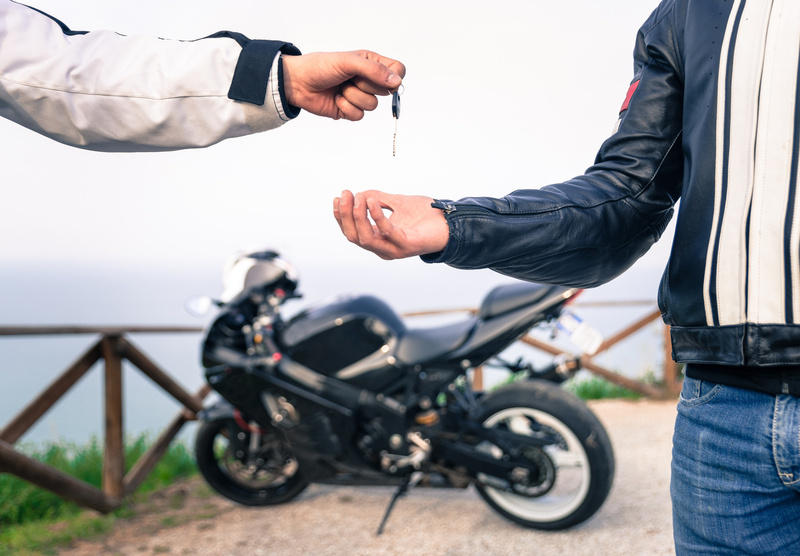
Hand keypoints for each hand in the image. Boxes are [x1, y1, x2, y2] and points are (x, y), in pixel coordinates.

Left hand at [282, 51, 404, 120]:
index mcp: (371, 63)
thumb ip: (374, 71)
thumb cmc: (320, 66)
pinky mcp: (350, 110)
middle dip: (367, 86)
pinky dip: (346, 108)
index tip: (384, 79)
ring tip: (340, 88)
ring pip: (372, 105)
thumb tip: (397, 82)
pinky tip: (335, 99)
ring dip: (353, 97)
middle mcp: (368, 79)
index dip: (394, 77)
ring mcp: (359, 95)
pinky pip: (359, 115)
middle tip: (350, 78)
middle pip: (386, 90)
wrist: (298, 83)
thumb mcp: (349, 63)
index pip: (397, 70)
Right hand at [334, 190, 449, 258]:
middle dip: (345, 215)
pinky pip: (386, 232)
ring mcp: (394, 250)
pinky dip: (376, 216)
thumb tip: (361, 194)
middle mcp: (383, 249)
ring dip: (358, 216)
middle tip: (345, 194)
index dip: (341, 216)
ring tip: (358, 197)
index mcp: (379, 241)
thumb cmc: (426, 216)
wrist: (452, 222)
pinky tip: (372, 201)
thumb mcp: (398, 203)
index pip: (352, 232)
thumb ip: (379, 199)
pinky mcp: (407, 246)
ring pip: (365, 238)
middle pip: (353, 236)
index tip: (338, 197)